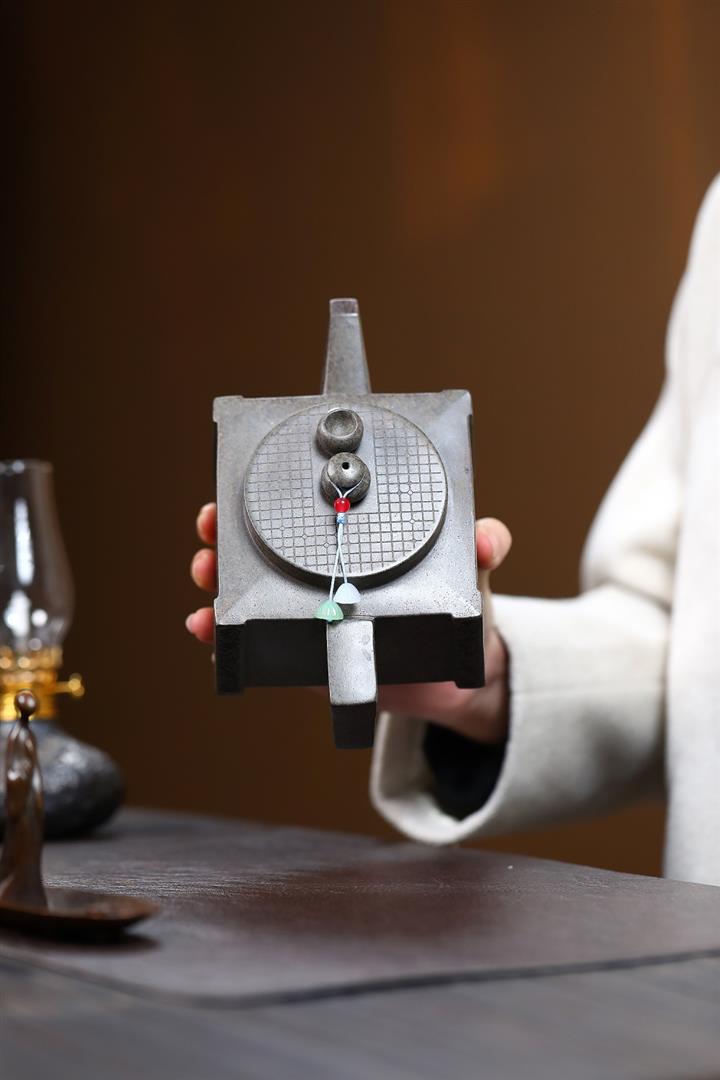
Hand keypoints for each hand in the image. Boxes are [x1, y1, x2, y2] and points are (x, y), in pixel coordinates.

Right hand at [186, 505, 510, 744]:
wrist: (463, 675)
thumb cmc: (463, 607)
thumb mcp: (472, 570)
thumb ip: (485, 547)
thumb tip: (489, 537)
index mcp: (356, 544)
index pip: (305, 513)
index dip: (268, 497)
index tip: (238, 484)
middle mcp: (324, 574)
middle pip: (260, 548)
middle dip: (224, 534)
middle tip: (209, 527)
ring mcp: (309, 615)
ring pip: (248, 594)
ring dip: (216, 582)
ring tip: (205, 578)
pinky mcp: (306, 658)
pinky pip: (257, 647)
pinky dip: (224, 640)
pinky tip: (206, 630)